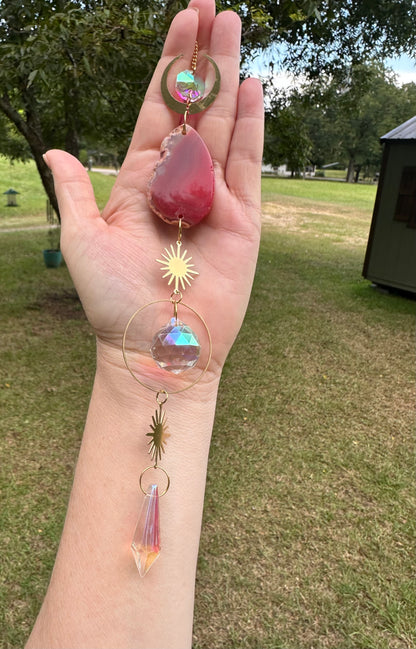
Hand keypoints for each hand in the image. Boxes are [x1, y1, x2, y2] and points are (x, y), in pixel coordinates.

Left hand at [44, 0, 263, 377]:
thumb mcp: (82, 240)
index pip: (156, 110)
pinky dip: (252, 129)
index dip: (167, 66)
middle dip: (202, 59)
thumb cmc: (113, 300)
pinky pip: (248, 167)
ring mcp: (213, 199)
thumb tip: (55, 152)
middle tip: (213, 8)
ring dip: (230, 79)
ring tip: (235, 30)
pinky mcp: (242, 221)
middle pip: (193, 108)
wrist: (155, 345)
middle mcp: (178, 183)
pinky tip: (254, 91)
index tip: (181, 22)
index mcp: (139, 181)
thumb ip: (76, 191)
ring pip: (223, 127)